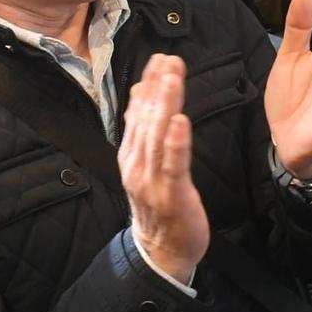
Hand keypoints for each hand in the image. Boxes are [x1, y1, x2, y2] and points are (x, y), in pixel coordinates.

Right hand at [118, 54, 210, 280]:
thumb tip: (142, 92)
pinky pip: (173, 166)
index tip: (159, 58)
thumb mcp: (145, 164)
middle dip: (158, 87)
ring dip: (165, 106)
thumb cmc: (158, 205)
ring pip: (157, 137)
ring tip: (172, 79)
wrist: (161, 252)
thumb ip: (144, 131)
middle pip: (146, 120)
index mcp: (131, 155)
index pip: (137, 113)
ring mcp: (151, 181)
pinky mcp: (171, 195)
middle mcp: (137, 165)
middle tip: (169, 60)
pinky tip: (181, 122)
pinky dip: (176, 143)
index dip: (147, 85)